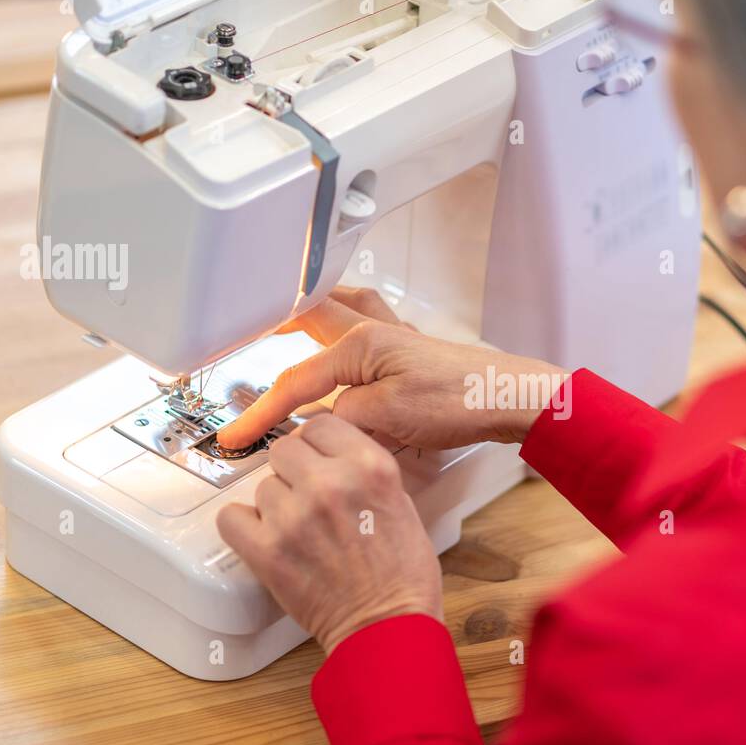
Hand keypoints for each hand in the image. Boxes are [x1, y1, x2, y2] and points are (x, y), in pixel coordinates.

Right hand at [215, 286, 567, 449]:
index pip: (295, 382)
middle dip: (274, 322)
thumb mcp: (389, 419)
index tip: (236, 436)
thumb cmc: (459, 401)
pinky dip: (345, 326)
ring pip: (341, 308)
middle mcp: (374, 331)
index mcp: (361, 344)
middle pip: (311, 315)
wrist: (508, 397)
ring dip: (313, 310)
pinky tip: (344, 340)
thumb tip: (321, 422)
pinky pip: (366, 325)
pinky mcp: (411, 351)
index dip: (261, 413)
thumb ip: (344, 418)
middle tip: (242, 326)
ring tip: (288, 316)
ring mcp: (394, 337)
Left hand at [216, 413, 441, 652]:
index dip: (317, 444)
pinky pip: (231, 517)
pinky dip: (244, 527)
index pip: (321, 423)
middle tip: (306, 497)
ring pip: (263, 486)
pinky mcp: (267, 551)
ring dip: (275, 505)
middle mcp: (331, 483)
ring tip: (299, 531)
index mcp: (370, 466)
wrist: (387, 627)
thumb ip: (363, 471)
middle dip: (294, 471)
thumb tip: (327, 455)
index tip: (317, 459)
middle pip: (285, 449)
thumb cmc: (403, 575)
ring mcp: (295, 516)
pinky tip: (265, 539)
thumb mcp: (401, 502)